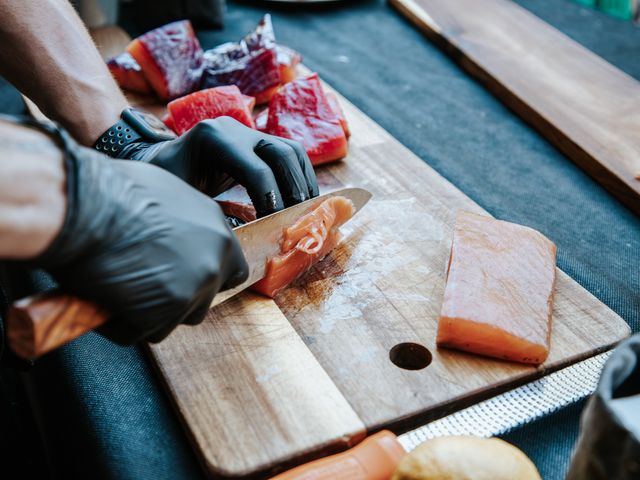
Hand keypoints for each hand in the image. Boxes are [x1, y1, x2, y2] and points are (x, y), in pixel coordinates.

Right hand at [33, 123, 247, 344]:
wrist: (82, 209)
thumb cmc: (112, 193)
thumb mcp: (166, 193)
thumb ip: (184, 221)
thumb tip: (175, 234)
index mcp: (216, 231)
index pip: (232, 271)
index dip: (207, 279)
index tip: (185, 280)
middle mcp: (212, 262)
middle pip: (203, 301)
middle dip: (174, 300)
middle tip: (142, 286)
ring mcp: (191, 290)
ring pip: (173, 321)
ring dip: (147, 315)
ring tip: (119, 293)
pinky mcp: (164, 314)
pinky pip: (140, 332)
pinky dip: (120, 325)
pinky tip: (104, 302)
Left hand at [121, 116, 318, 216]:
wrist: (158, 163)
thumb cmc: (163, 183)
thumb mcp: (177, 197)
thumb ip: (204, 212)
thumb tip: (236, 240)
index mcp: (213, 138)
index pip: (257, 170)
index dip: (272, 199)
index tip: (275, 225)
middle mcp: (235, 130)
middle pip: (282, 153)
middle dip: (295, 188)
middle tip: (298, 218)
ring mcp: (248, 133)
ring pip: (292, 151)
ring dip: (303, 181)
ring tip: (306, 210)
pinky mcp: (256, 143)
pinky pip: (288, 154)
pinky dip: (299, 176)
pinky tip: (301, 200)